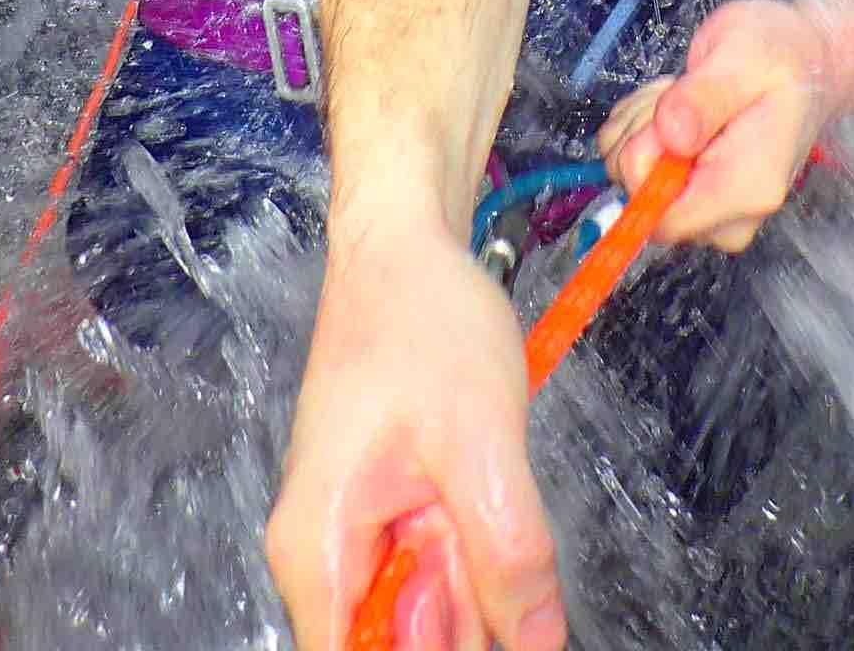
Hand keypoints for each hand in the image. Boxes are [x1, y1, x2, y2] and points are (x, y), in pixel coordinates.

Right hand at [267, 211, 566, 650]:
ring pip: (424, 617)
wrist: (405, 242)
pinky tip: (476, 492)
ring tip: (477, 489)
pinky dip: (470, 549)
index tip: (473, 604)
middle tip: (477, 519)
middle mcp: (322, 559)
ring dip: (474, 577)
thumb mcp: (481, 439)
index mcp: (319, 553)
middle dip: (463, 612)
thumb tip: (533, 646)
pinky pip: (431, 573)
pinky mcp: (383, 518)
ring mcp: (353, 538)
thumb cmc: (422, 317)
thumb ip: (507, 553)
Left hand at [594, 0, 853, 254]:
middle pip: (639, 196)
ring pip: (626, 176)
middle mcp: (729, 217)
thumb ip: (704, 96)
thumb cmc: (781, 53)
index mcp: (747, 191)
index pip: (661, 217)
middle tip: (681, 91)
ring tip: (685, 93)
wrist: (808, 60)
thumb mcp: (743, 54)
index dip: (644, 162)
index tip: (668, 111)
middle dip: (642, 134)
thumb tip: (669, 137)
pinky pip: (628, 164)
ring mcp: (709, 211)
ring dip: (640, 124)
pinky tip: (678, 105)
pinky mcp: (691, 196)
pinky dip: (640, 127)